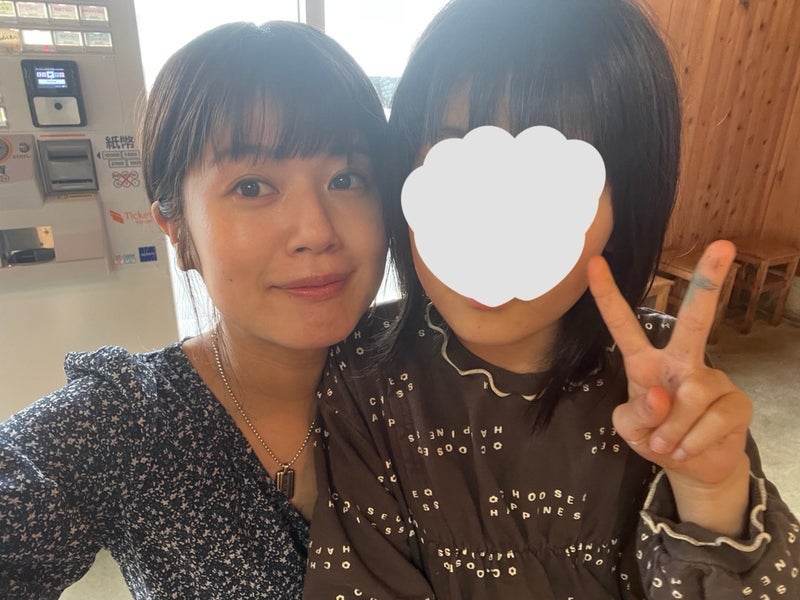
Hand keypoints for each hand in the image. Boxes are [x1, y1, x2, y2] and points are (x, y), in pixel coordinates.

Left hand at [587, 240, 751, 534]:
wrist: (693, 468)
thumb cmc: (655, 437)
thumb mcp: (630, 430)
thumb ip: (635, 414)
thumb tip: (660, 395)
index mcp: (645, 363)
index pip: (623, 325)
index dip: (607, 295)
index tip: (593, 262)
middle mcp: (681, 362)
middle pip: (694, 320)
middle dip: (709, 282)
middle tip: (724, 244)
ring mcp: (712, 379)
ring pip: (691, 397)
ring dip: (673, 431)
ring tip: (668, 443)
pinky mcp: (737, 402)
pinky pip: (712, 421)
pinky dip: (691, 443)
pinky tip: (687, 448)